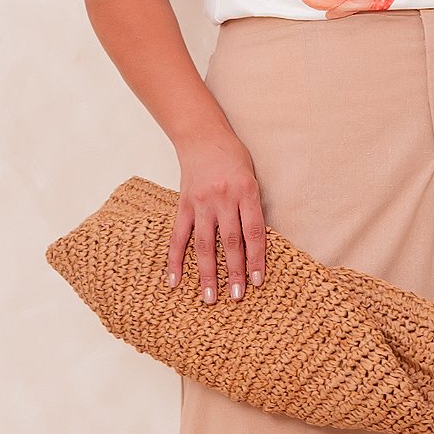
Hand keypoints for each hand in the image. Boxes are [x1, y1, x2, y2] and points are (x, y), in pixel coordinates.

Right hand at [167, 131, 266, 302]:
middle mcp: (222, 198)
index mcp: (245, 191)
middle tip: (238, 296)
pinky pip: (178, 236)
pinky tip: (175, 280)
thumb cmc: (233, 157)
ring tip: (210, 297)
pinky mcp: (183, 204)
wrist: (202, 135)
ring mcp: (200, 203)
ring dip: (207, 273)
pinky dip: (175, 260)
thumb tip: (256, 246)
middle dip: (235, 272)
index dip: (256, 258)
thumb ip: (253, 209)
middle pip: (229, 241)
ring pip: (204, 244)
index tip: (258, 281)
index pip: (253, 231)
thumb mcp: (252, 178)